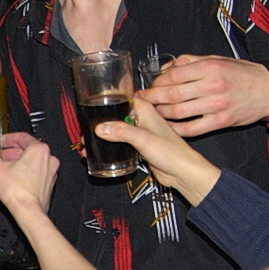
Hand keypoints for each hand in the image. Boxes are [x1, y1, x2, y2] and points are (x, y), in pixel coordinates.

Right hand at [0, 135, 58, 220]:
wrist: (29, 213)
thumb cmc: (18, 192)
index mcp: (38, 149)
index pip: (21, 137)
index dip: (7, 139)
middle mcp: (48, 159)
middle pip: (26, 149)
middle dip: (10, 152)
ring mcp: (50, 172)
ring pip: (31, 161)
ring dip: (17, 162)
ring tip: (3, 168)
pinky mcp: (48, 184)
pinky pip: (36, 172)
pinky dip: (25, 172)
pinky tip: (12, 179)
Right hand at [100, 100, 220, 205]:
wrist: (182, 173)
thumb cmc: (172, 153)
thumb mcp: (143, 139)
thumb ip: (121, 132)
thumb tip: (99, 128)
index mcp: (145, 109)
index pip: (122, 96)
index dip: (106, 99)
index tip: (91, 104)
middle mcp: (142, 118)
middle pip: (116, 113)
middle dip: (100, 120)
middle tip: (86, 128)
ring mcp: (140, 132)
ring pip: (116, 128)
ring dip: (103, 133)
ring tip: (88, 141)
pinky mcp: (138, 145)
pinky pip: (120, 141)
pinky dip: (109, 144)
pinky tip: (99, 150)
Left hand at [135, 55, 268, 135]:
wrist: (268, 89)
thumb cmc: (240, 73)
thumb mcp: (216, 60)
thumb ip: (190, 62)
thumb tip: (165, 69)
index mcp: (209, 67)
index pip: (173, 75)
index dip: (156, 82)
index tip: (148, 86)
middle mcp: (212, 85)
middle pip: (172, 94)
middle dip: (152, 99)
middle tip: (142, 101)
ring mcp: (216, 105)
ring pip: (179, 112)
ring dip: (161, 114)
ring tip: (153, 113)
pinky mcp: (221, 121)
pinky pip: (192, 128)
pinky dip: (177, 129)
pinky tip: (168, 127)